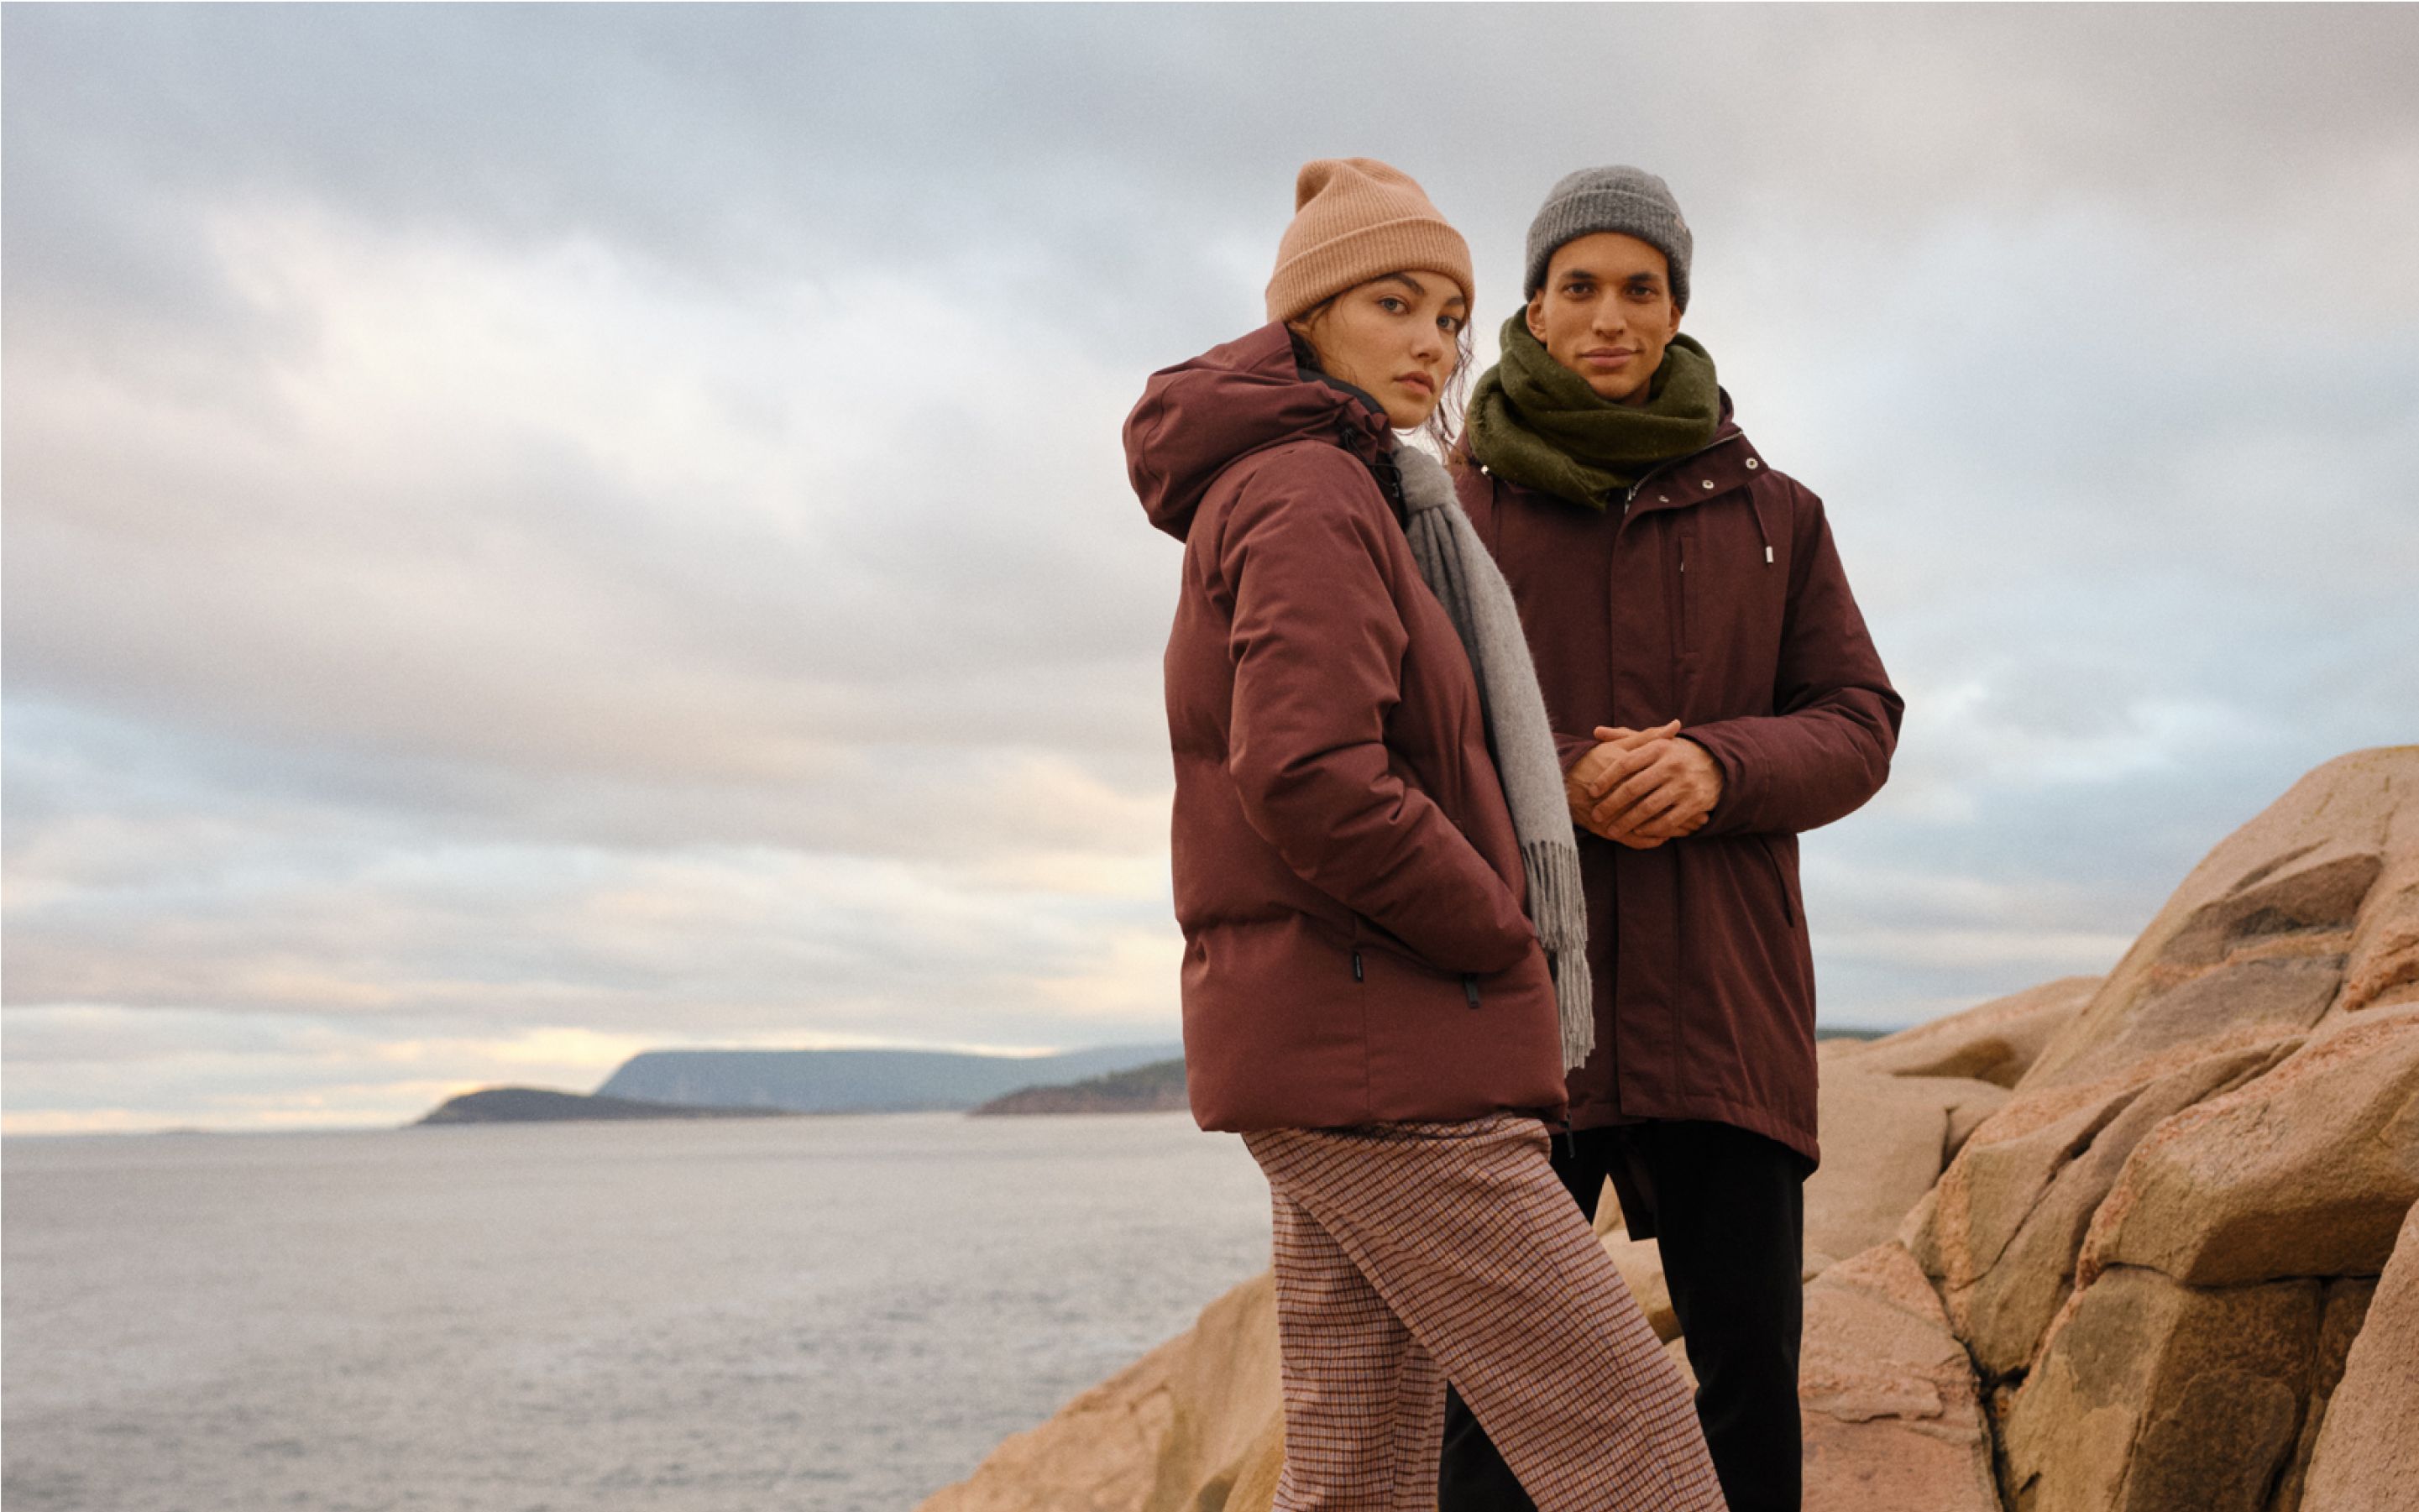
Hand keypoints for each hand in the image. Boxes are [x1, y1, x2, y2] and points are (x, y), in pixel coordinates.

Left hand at [1578, 725, 1723, 848]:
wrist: (1717, 765)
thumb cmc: (1673, 754)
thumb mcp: (1653, 742)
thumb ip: (1625, 737)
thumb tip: (1596, 732)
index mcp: (1659, 747)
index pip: (1626, 763)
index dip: (1606, 778)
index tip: (1591, 792)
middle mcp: (1672, 765)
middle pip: (1634, 787)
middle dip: (1611, 804)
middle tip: (1596, 816)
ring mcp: (1685, 785)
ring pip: (1649, 807)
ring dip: (1627, 822)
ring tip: (1611, 831)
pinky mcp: (1696, 803)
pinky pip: (1668, 820)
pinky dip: (1651, 828)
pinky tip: (1638, 831)